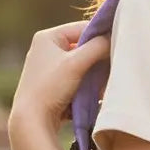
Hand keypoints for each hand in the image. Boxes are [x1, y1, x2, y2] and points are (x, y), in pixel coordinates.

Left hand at [9, 22, 109, 141]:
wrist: (31, 121)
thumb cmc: (50, 87)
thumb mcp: (77, 63)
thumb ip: (98, 46)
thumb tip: (114, 38)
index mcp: (47, 37)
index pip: (83, 28)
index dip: (102, 36)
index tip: (118, 47)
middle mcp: (45, 50)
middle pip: (83, 48)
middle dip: (99, 59)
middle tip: (113, 68)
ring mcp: (48, 69)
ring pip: (82, 65)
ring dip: (95, 75)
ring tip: (103, 85)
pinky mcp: (52, 86)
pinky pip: (76, 79)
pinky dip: (87, 86)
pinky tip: (95, 96)